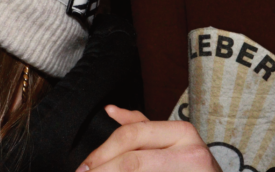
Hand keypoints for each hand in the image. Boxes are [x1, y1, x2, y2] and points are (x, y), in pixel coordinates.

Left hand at [77, 106, 221, 171]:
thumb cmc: (190, 168)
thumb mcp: (170, 141)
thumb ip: (141, 126)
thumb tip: (110, 110)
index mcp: (182, 132)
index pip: (132, 136)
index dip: (101, 153)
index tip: (83, 169)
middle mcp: (191, 154)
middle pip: (132, 161)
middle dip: (101, 171)